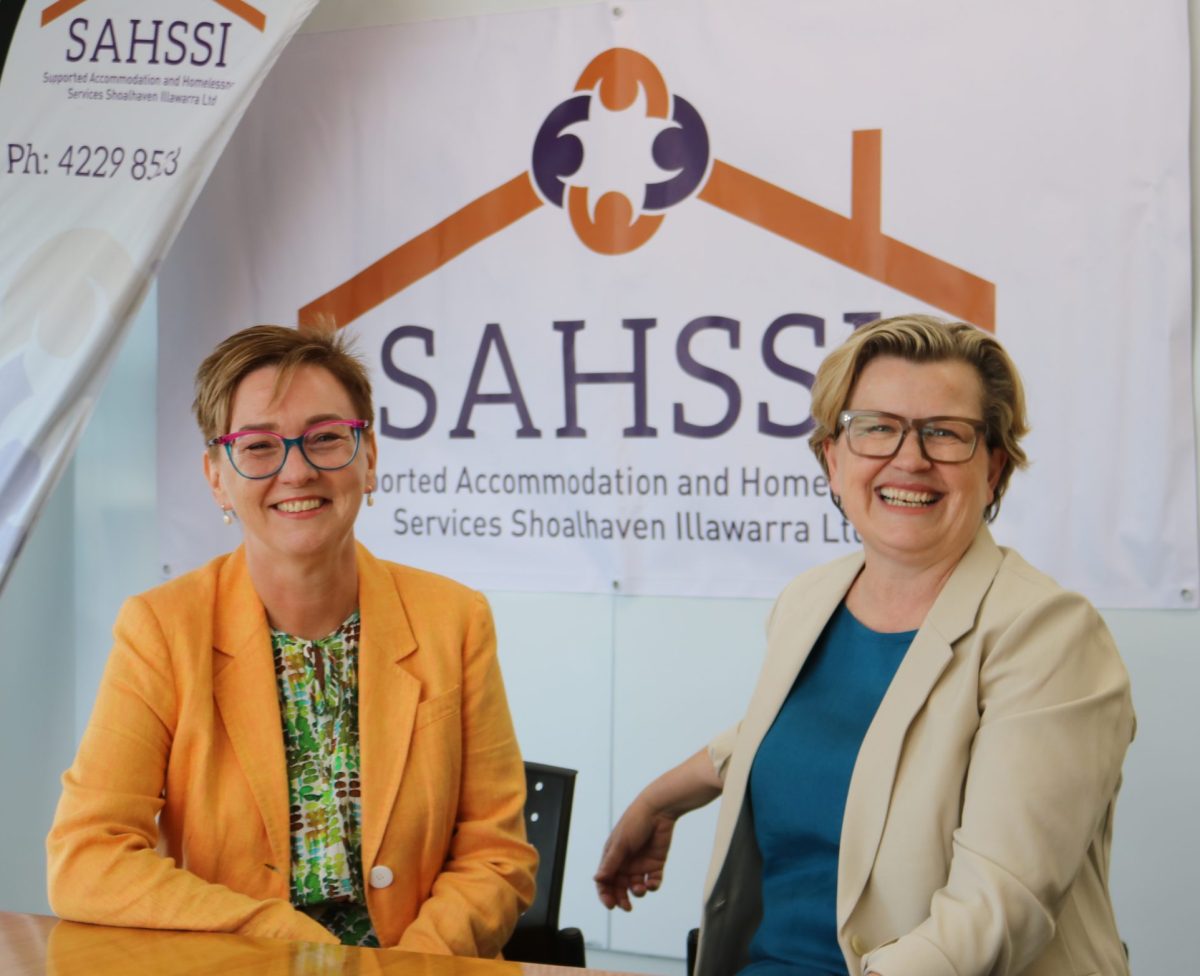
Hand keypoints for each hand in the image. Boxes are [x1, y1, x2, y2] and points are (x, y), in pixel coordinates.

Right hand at [594, 795, 677, 911]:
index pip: (605, 880)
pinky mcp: (655, 863)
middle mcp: (625, 862)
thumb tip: (597, 879)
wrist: (658, 810)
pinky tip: (651, 884)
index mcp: (612, 856)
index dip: (606, 893)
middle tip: (626, 906)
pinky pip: (653, 881)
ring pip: (636, 887)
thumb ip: (611, 863)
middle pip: (620, 887)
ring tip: (640, 889)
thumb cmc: (635, 821)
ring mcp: (640, 864)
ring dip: (637, 892)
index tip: (610, 904)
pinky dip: (652, 886)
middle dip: (621, 899)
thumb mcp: (621, 843)